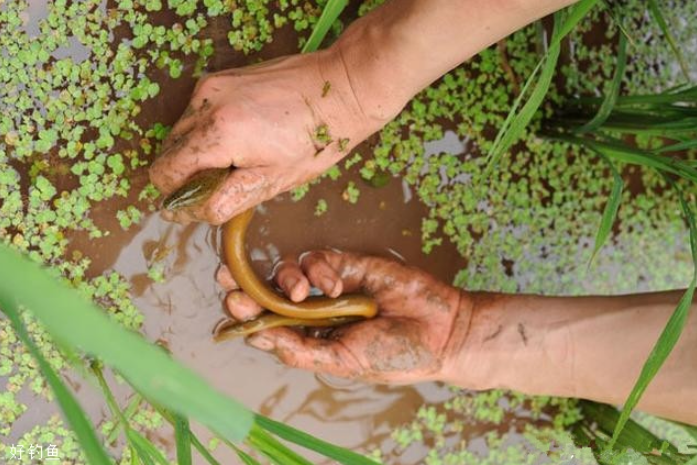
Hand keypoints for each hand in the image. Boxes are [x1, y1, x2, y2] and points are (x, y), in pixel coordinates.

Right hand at [149, 49, 392, 224]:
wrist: (341, 88)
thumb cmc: (316, 140)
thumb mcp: (272, 181)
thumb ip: (224, 200)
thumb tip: (186, 213)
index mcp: (218, 134)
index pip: (165, 173)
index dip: (176, 196)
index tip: (200, 203)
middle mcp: (205, 104)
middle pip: (168, 152)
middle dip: (187, 174)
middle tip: (227, 182)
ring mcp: (211, 86)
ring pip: (180, 132)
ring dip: (197, 153)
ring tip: (238, 159)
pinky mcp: (220, 77)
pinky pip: (196, 112)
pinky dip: (207, 131)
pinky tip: (241, 137)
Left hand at [217, 250, 471, 383]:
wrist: (439, 330)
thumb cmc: (393, 355)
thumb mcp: (343, 362)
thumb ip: (302, 350)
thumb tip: (259, 337)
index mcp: (309, 339)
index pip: (266, 324)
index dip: (245, 314)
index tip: (231, 305)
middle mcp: (313, 311)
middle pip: (267, 292)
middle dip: (245, 285)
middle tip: (226, 279)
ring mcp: (329, 285)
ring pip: (287, 271)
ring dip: (285, 279)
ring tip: (301, 293)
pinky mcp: (347, 263)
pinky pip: (317, 259)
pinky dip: (320, 269)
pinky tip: (336, 284)